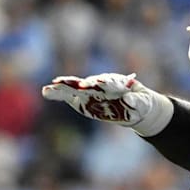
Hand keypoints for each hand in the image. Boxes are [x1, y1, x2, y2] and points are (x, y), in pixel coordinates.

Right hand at [42, 72, 173, 135]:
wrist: (134, 107)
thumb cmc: (141, 103)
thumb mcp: (143, 103)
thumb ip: (136, 101)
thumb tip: (129, 99)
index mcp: (117, 83)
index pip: (109, 81)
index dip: (104, 82)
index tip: (97, 83)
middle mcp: (102, 84)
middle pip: (89, 82)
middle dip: (79, 83)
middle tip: (69, 83)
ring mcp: (91, 91)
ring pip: (76, 88)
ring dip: (64, 87)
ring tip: (51, 87)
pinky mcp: (83, 99)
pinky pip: (68, 96)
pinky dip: (58, 93)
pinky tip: (46, 91)